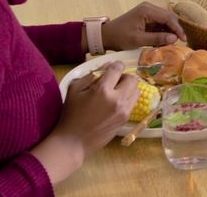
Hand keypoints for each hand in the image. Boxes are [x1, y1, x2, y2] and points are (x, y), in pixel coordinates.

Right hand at [32, 61, 138, 181]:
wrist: (74, 142)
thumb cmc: (70, 115)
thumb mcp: (75, 89)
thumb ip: (91, 75)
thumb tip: (107, 66)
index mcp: (103, 90)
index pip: (118, 69)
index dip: (115, 65)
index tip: (112, 67)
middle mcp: (117, 99)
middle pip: (132, 79)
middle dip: (124, 76)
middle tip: (114, 81)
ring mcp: (124, 110)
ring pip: (136, 90)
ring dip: (128, 87)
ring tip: (117, 91)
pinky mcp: (125, 120)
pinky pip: (133, 102)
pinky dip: (128, 98)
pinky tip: (116, 102)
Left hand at [103, 2, 186, 50]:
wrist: (106, 35)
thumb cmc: (120, 37)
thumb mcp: (138, 40)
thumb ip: (157, 39)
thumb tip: (174, 39)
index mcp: (147, 10)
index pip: (168, 18)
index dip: (177, 29)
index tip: (183, 40)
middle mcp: (149, 7)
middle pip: (168, 17)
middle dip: (175, 29)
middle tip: (179, 42)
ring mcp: (148, 11)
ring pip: (165, 20)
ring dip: (169, 31)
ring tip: (171, 43)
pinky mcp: (146, 17)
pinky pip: (159, 23)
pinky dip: (163, 31)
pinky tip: (163, 40)